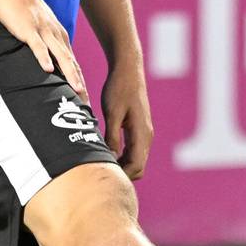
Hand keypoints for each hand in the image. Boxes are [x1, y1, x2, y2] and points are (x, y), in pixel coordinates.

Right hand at [0, 0, 86, 96]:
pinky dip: (44, 58)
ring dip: (70, 74)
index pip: (72, 61)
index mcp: (57, 33)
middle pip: (71, 62)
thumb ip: (43, 39)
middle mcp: (54, 33)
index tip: (84, 97)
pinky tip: (48, 70)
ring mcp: (42, 30)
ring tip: (77, 91)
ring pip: (60, 56)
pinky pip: (37, 45)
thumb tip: (44, 58)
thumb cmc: (20, 4)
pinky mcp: (27, 28)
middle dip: (80, 83)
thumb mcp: (37, 22)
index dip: (80, 79)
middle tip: (86, 103)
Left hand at [100, 57, 153, 179]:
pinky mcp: (140, 129)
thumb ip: (112, 136)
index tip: (103, 174)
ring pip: (137, 160)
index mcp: (141, 132)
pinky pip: (134, 151)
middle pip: (139, 166)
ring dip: (122, 166)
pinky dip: (123, 157)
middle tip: (98, 172)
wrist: (128, 70)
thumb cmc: (118, 88)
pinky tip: (107, 153)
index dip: (122, 175)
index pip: (137, 165)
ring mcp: (145, 132)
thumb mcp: (112, 112)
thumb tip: (110, 158)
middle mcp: (147, 135)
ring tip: (100, 164)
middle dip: (122, 173)